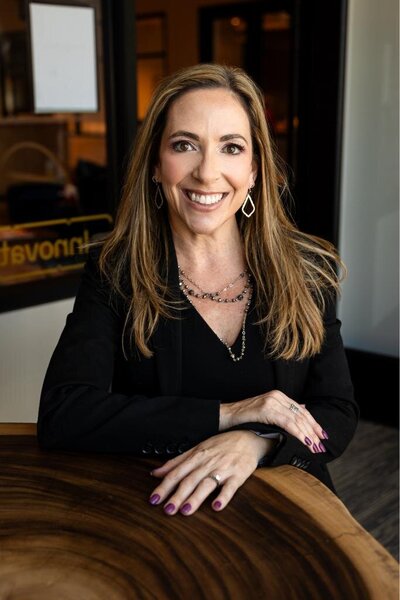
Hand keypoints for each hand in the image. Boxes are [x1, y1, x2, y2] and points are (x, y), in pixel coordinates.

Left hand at [148, 431, 275, 515]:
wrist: (247, 437)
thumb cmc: (220, 445)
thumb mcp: (197, 449)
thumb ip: (176, 462)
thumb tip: (156, 473)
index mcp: (196, 457)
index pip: (176, 473)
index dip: (164, 486)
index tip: (153, 499)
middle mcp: (207, 463)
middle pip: (189, 480)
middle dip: (177, 496)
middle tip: (167, 510)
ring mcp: (223, 469)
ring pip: (207, 484)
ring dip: (196, 497)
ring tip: (186, 511)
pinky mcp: (238, 475)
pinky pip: (230, 487)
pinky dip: (223, 496)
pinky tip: (217, 507)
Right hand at [220, 391, 328, 453]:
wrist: (226, 415)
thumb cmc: (244, 418)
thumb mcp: (266, 412)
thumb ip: (283, 412)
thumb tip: (303, 411)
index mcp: (278, 396)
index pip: (301, 410)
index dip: (313, 423)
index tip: (322, 436)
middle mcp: (277, 396)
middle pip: (301, 414)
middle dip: (313, 431)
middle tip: (321, 445)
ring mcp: (271, 401)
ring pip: (296, 419)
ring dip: (308, 434)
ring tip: (315, 447)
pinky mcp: (266, 409)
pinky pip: (287, 422)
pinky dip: (298, 433)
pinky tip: (304, 441)